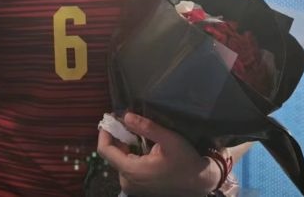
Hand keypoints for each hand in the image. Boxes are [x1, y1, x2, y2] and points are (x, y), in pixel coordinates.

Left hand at [97, 112, 216, 196]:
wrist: (198, 182)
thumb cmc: (185, 160)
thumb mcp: (169, 140)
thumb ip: (146, 127)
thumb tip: (126, 116)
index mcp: (132, 170)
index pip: (105, 150)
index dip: (105, 132)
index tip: (112, 118)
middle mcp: (127, 181)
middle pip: (112, 154)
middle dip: (117, 136)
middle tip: (126, 119)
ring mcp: (132, 186)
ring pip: (119, 159)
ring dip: (124, 144)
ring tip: (135, 130)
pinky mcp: (137, 186)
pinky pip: (126, 166)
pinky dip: (130, 153)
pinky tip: (141, 144)